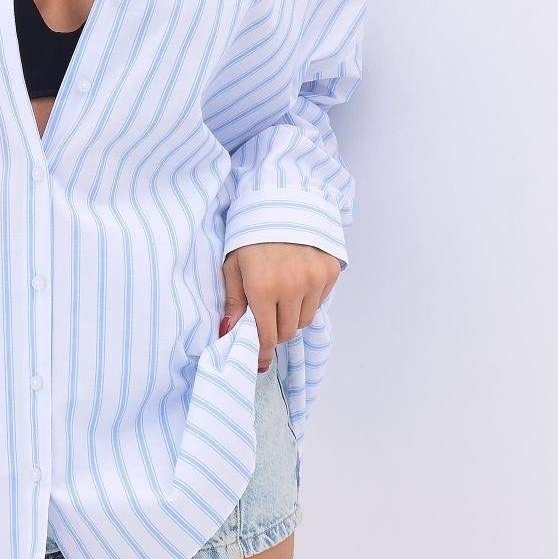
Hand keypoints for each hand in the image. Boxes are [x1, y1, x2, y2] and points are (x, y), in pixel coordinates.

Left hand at [221, 242, 340, 371]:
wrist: (282, 201)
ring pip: (304, 319)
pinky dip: (308, 299)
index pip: (267, 336)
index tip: (260, 357)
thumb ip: (233, 302)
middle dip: (275, 329)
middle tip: (267, 314)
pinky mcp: (330, 271)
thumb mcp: (233, 264)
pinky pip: (319, 301)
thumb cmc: (251, 234)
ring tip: (282, 294)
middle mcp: (292, 287)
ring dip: (292, 315)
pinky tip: (298, 280)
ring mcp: (314, 279)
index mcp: (262, 287)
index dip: (262, 349)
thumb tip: (228, 333)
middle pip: (287, 331)